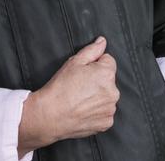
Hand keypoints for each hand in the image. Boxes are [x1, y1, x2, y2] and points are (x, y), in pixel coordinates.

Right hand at [18, 36, 119, 154]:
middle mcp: (113, 92)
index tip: (84, 71)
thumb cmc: (61, 87)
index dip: (95, 64)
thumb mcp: (74, 62)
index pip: (109, 61)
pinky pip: (105, 111)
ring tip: (81, 98)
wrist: (51, 114)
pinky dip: (97, 110)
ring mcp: (110, 109)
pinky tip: (83, 109)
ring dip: (98, 95)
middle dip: (98, 79)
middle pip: (109, 79)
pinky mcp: (106, 123)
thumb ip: (92, 50)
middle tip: (80, 85)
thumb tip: (102, 42)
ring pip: (107, 95)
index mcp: (106, 74)